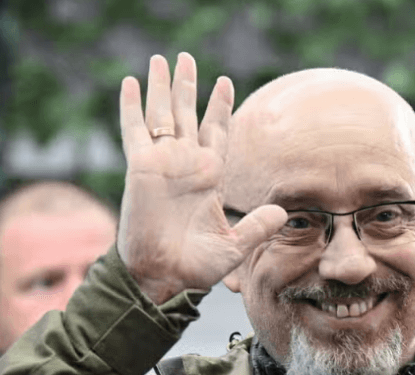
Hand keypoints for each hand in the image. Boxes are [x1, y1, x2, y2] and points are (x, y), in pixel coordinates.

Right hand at [117, 53, 285, 303]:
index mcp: (209, 176)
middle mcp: (186, 164)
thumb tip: (282, 211)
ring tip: (162, 58)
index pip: (216, 131)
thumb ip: (257, 226)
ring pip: (162, 114)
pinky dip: (133, 107)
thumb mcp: (235, 245)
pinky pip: (135, 130)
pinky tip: (133, 83)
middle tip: (186, 56)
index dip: (219, 106)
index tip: (224, 82)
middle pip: (187, 114)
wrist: (163, 277)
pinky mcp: (141, 168)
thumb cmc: (197, 266)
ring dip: (162, 86)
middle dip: (186, 85)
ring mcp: (163, 163)